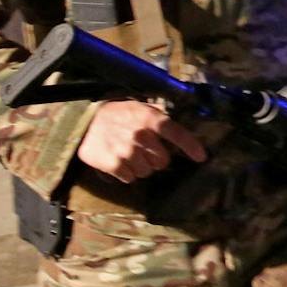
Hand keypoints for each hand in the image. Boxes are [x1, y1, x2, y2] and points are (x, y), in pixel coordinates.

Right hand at [77, 100, 205, 181]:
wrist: (84, 121)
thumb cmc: (117, 114)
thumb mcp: (139, 108)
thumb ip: (159, 118)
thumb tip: (180, 133)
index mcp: (150, 118)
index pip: (177, 134)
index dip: (192, 147)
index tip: (202, 157)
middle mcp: (141, 135)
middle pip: (163, 161)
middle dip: (156, 158)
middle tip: (144, 150)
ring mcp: (127, 151)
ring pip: (147, 172)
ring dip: (140, 166)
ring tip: (128, 153)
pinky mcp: (114, 165)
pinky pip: (130, 178)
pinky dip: (126, 173)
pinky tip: (118, 160)